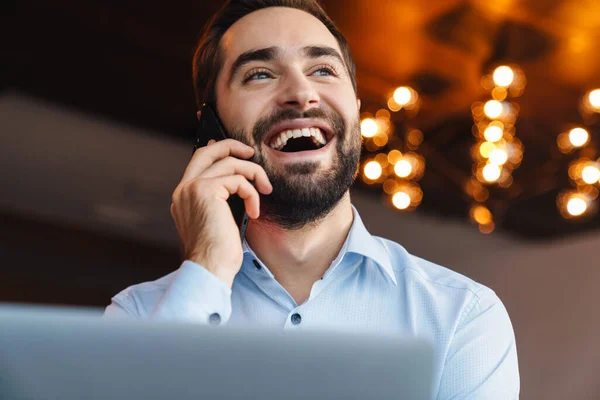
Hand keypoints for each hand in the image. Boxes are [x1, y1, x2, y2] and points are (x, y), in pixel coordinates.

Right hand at [170, 139, 271, 286]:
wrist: (210, 268)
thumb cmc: (218, 253)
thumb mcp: (219, 220)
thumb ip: (221, 198)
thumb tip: (236, 181)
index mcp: (183, 197)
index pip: (198, 162)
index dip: (217, 151)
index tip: (237, 150)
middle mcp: (184, 189)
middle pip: (208, 152)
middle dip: (232, 146)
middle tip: (252, 153)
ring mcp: (192, 188)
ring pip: (229, 163)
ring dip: (254, 174)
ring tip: (265, 191)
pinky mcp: (206, 190)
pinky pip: (238, 180)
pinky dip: (252, 194)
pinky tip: (254, 211)